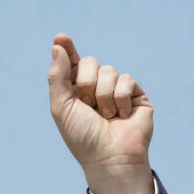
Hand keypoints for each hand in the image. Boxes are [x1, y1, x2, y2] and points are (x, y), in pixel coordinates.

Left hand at [47, 34, 154, 193]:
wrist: (109, 156)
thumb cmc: (82, 136)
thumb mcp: (61, 106)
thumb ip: (58, 76)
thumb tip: (57, 45)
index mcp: (75, 90)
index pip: (72, 63)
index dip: (67, 49)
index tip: (60, 37)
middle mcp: (96, 87)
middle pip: (90, 62)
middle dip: (86, 84)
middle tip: (89, 107)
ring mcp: (116, 89)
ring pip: (109, 70)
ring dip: (103, 96)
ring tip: (106, 116)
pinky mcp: (135, 94)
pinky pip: (126, 80)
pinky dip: (120, 99)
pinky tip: (121, 115)